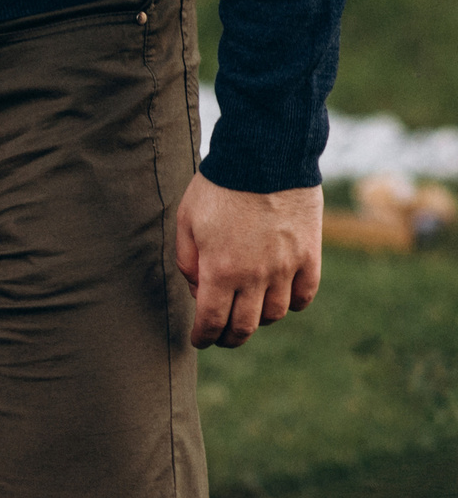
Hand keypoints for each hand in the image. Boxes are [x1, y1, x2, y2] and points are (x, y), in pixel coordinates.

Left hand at [173, 176, 321, 348]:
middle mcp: (255, 276)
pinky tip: (279, 298)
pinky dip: (292, 303)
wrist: (265, 157)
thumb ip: (189, 263)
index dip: (203, 337)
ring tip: (249, 312)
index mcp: (220, 270)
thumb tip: (199, 291)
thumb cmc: (218, 187)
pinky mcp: (310, 255)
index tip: (199, 341)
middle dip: (229, 337)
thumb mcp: (187, 223)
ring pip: (276, 314)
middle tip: (221, 337)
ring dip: (259, 319)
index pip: (212, 321)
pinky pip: (304, 295)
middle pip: (245, 326)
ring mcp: (287, 267)